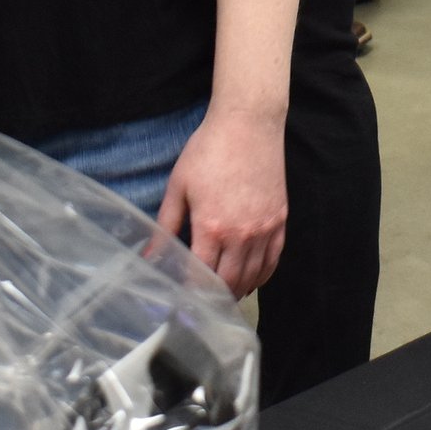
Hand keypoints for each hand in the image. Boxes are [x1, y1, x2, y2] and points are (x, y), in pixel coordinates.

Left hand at [157, 106, 287, 294]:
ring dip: (238, 292)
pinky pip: (273, 259)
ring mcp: (264, 228)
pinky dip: (262, 276)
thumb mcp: (179, 186)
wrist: (249, 123)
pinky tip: (251, 280)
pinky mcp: (280, 219)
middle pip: (229, 282)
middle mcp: (241, 234)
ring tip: (223, 299)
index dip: (190, 293)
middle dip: (214, 299)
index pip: (200, 276)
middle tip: (201, 306)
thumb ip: (166, 225)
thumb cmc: (209, 150)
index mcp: (212, 227)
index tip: (181, 303)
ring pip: (253, 276)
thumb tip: (150, 255)